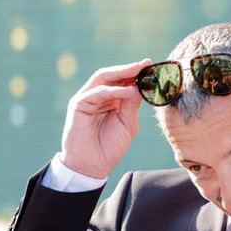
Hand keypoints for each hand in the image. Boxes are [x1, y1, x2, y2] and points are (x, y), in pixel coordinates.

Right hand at [59, 60, 150, 179]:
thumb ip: (132, 105)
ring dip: (121, 74)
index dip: (136, 74)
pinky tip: (128, 91)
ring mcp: (87, 99)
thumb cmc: (108, 148)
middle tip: (145, 64)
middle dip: (129, 69)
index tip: (152, 67)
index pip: (122, 81)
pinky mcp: (78, 105)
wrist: (92, 166)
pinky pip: (97, 93)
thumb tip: (141, 86)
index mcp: (109, 100)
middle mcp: (97, 96)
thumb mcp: (127, 123)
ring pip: (103, 78)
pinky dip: (112, 90)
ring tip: (138, 72)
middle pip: (112, 75)